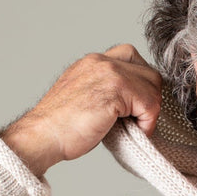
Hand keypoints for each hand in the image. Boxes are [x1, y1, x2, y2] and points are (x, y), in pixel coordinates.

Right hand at [0, 44, 162, 178]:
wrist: (43, 135)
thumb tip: (135, 104)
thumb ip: (108, 92)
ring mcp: (109, 72)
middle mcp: (101, 61)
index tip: (135, 109)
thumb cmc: (61, 127)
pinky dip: (148, 122)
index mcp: (93, 62)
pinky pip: (150, 103)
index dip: (141, 86)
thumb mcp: (87, 99)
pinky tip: (135, 132)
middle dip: (150, 99)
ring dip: (149, 112)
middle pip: (149, 72)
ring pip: (153, 87)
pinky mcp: (115, 89)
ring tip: (135, 128)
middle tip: (139, 121)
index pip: (134, 60)